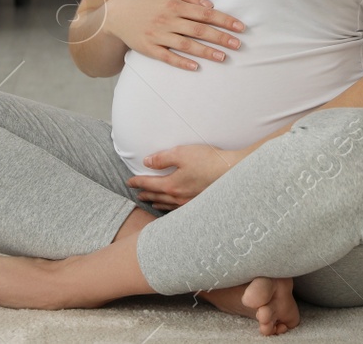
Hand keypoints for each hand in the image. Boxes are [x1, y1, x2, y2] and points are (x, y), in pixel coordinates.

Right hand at [103, 0, 244, 70]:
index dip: (224, 20)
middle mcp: (168, 20)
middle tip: (238, 44)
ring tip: (223, 57)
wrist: (117, 14)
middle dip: (220, 37)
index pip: (205, 13)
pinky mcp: (149, 49)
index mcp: (174, 4)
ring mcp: (158, 35)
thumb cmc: (147, 0)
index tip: (240, 27)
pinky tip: (195, 67)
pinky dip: (181, 62)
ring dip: (206, 51)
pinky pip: (167, 57)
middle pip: (199, 30)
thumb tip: (210, 4)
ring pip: (186, 45)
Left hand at [128, 143, 246, 208]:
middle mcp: (178, 197)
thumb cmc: (208, 161)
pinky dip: (171, 208)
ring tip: (152, 202)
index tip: (129, 182)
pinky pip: (179, 209)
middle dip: (145, 194)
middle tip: (137, 194)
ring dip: (157, 203)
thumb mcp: (182, 153)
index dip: (138, 182)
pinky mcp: (200, 205)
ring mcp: (189, 203)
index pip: (149, 184)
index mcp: (172, 185)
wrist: (233, 173)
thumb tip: (147, 162)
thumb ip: (162, 158)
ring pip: (168, 205)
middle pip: (157, 197)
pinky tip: (174, 208)